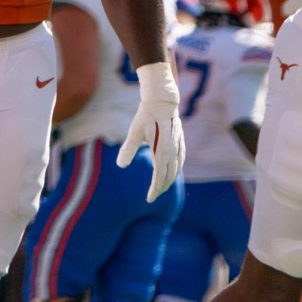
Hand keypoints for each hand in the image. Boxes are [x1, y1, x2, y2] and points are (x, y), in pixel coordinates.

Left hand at [117, 61, 184, 201]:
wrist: (162, 102)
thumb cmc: (146, 116)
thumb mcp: (134, 132)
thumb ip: (128, 149)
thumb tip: (121, 165)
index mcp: (162, 151)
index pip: (160, 176)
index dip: (155, 189)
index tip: (149, 199)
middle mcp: (173, 151)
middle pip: (169, 176)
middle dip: (162, 188)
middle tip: (153, 196)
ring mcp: (178, 147)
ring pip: (176, 169)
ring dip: (169, 180)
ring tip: (161, 188)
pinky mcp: (180, 142)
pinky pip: (180, 161)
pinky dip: (176, 170)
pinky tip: (171, 172)